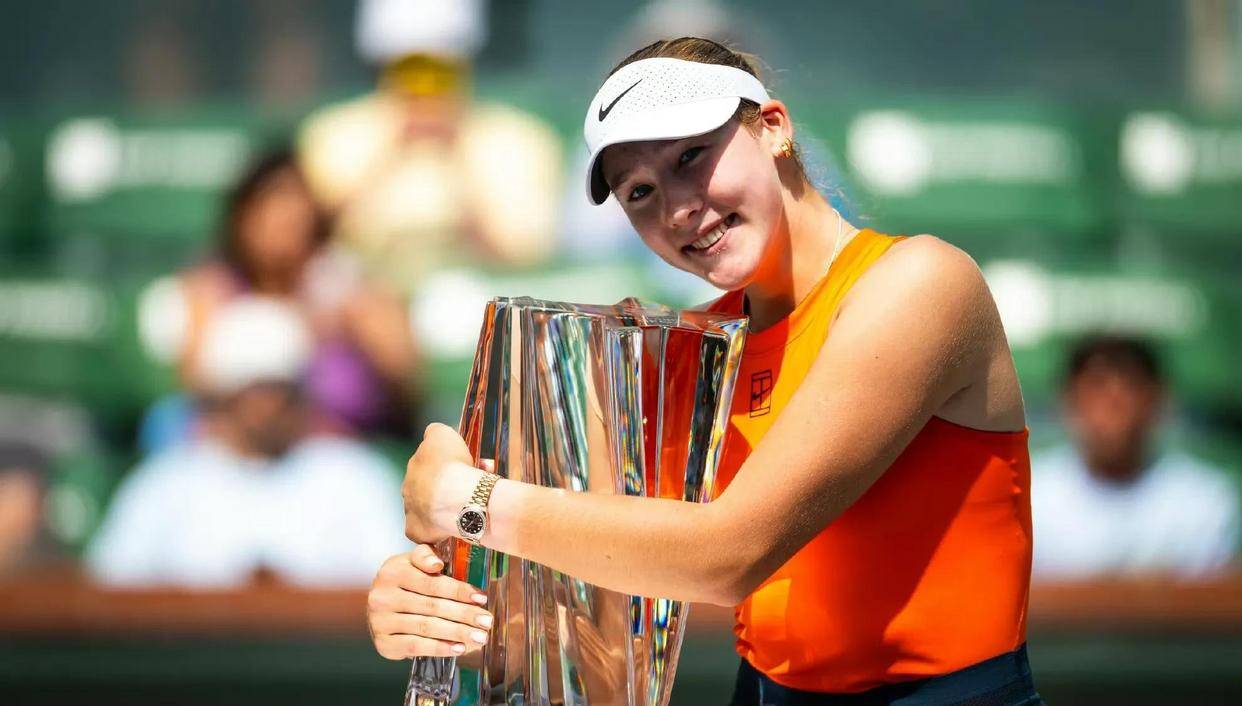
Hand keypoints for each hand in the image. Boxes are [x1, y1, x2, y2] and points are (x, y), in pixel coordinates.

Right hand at [367, 546, 492, 659]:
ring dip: (457, 633)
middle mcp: (383, 596)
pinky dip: (439, 648)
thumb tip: (437, 564)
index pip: (432, 582)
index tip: (481, 598)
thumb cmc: (405, 582)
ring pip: (427, 626)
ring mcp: (380, 621)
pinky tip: (458, 648)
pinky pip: (416, 646)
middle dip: (464, 614)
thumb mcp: (412, 563)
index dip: (458, 590)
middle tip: (487, 621)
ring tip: (479, 636)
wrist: (378, 607)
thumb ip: (426, 557)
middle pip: (432, 606)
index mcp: (393, 571)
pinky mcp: (383, 643)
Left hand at [402, 423, 482, 543]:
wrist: (457, 497)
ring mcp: (409, 511)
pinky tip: (453, 525)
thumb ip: (435, 432)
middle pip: (429, 488)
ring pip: (428, 509)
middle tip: (468, 487)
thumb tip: (433, 435)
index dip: (449, 467)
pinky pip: (425, 531)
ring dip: (445, 507)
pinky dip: (438, 529)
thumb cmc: (452, 465)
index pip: (430, 465)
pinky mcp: (415, 531)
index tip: (465, 468)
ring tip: (466, 507)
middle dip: (447, 487)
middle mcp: (407, 488)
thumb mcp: (443, 434)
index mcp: (413, 466)